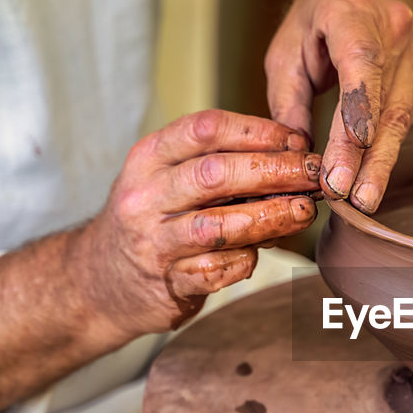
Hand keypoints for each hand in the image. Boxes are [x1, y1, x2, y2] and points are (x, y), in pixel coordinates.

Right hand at [76, 110, 321, 338]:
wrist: (99, 280)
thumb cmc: (155, 218)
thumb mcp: (169, 177)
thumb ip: (220, 163)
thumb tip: (295, 156)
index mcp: (149, 158)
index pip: (204, 129)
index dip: (257, 131)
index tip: (297, 140)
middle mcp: (145, 196)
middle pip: (216, 174)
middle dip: (274, 171)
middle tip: (313, 175)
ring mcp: (153, 242)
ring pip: (218, 226)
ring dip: (269, 218)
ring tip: (304, 212)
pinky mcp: (166, 283)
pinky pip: (215, 271)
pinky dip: (244, 261)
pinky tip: (260, 254)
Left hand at [264, 0, 412, 213]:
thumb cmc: (325, 17)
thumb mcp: (290, 44)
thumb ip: (288, 97)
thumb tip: (294, 151)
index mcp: (353, 11)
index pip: (363, 60)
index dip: (361, 103)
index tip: (355, 143)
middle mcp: (393, 34)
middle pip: (384, 101)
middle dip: (366, 153)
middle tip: (350, 193)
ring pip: (399, 120)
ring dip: (379, 165)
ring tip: (363, 201)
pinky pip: (400, 126)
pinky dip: (382, 157)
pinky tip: (367, 185)